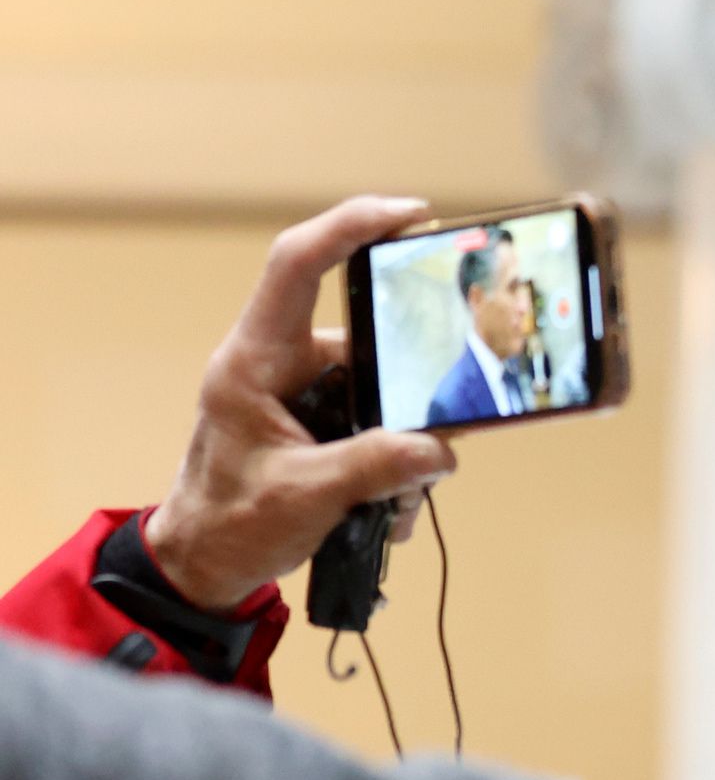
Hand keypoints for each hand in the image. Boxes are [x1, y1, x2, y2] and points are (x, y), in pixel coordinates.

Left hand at [142, 195, 460, 611]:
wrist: (206, 563)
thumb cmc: (230, 523)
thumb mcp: (304, 497)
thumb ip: (374, 468)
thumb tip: (440, 450)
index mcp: (256, 360)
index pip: (298, 264)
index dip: (352, 226)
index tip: (413, 216)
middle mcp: (282, 363)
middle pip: (369, 339)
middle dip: (412, 388)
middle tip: (444, 425)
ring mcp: (305, 393)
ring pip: (385, 392)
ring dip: (405, 446)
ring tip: (399, 498)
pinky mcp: (324, 421)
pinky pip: (382, 425)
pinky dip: (397, 467)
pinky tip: (390, 507)